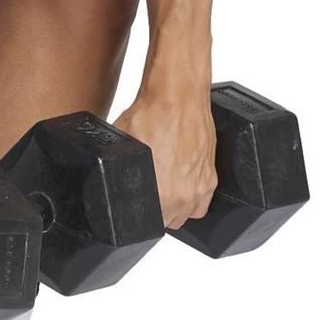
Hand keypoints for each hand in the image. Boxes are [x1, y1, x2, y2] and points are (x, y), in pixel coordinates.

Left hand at [115, 92, 217, 228]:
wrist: (178, 96)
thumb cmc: (151, 115)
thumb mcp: (121, 145)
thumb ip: (117, 169)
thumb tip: (107, 175)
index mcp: (161, 192)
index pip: (149, 223)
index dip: (139, 214)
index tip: (135, 204)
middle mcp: (183, 194)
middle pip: (167, 221)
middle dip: (156, 211)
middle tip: (148, 193)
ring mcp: (200, 186)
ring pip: (186, 215)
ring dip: (175, 208)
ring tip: (164, 190)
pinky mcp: (211, 176)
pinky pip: (202, 203)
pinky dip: (193, 199)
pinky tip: (181, 186)